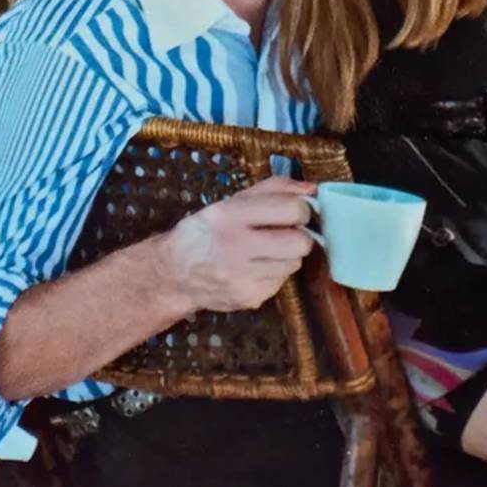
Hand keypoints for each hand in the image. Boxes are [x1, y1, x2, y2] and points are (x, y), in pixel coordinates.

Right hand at [154, 176, 316, 315]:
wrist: (174, 274)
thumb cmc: (207, 232)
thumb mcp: (231, 202)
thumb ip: (273, 189)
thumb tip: (312, 188)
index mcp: (229, 215)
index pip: (291, 209)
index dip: (302, 209)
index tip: (295, 212)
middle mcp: (234, 247)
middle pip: (300, 242)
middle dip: (300, 235)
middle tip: (286, 233)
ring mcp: (242, 277)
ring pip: (295, 263)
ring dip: (287, 255)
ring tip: (266, 251)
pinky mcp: (249, 298)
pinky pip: (282, 282)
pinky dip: (275, 273)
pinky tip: (256, 268)